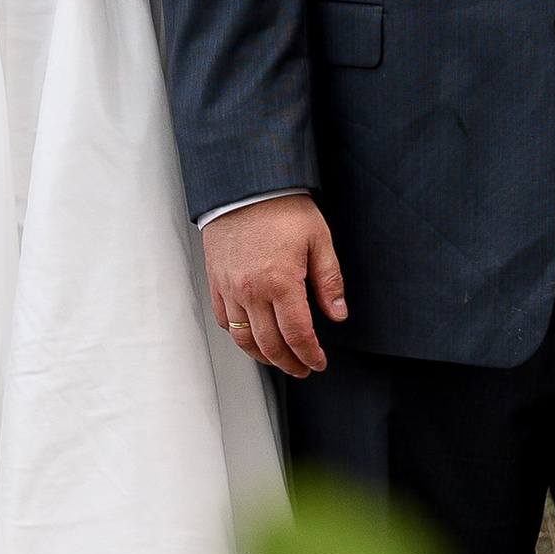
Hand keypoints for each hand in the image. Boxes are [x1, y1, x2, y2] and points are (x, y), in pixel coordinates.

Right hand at [202, 193, 347, 375]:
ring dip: (263, 356)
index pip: (297, 334)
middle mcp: (252, 291)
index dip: (310, 354)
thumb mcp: (319, 240)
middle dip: (289, 363)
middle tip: (303, 368)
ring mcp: (230, 288)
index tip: (318, 362)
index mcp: (281, 282)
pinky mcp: (216, 281)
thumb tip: (337, 314)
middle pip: (270, 344)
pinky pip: (224, 320)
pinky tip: (251, 337)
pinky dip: (238, 336)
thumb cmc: (283, 207)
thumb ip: (329, 281)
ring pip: (243, 338)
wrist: (246, 185)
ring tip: (279, 360)